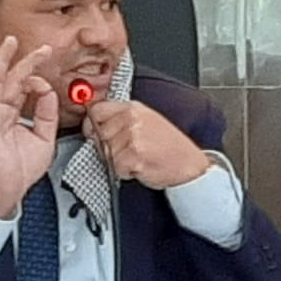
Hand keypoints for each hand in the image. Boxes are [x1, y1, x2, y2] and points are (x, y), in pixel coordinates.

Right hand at [0, 36, 58, 218]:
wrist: (9, 189)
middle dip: (18, 58)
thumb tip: (48, 91)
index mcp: (12, 113)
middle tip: (30, 44)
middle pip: (7, 78)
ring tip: (9, 45)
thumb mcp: (44, 137)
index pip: (21, 85)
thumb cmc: (20, 169)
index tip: (47, 76)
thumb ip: (47, 114)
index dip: (35, 75)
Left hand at [83, 100, 209, 189]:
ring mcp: (133, 137)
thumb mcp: (146, 122)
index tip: (95, 133)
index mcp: (133, 108)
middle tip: (127, 151)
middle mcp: (132, 119)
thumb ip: (120, 119)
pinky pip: (116, 168)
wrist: (189, 165)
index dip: (92, 124)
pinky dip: (125, 172)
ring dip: (118, 161)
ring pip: (107, 153)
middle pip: (99, 134)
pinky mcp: (134, 155)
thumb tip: (94, 125)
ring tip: (138, 158)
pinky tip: (140, 166)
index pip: (97, 110)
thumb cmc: (168, 146)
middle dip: (108, 146)